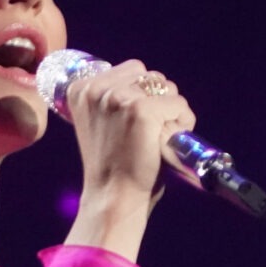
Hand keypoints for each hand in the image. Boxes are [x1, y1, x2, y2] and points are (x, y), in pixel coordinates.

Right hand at [63, 58, 194, 205]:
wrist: (113, 197)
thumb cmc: (113, 166)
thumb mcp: (100, 123)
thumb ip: (111, 100)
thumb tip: (149, 80)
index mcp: (81, 89)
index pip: (132, 70)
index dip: (143, 94)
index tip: (135, 123)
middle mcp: (97, 89)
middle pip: (150, 76)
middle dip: (159, 100)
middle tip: (151, 132)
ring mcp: (119, 98)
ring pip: (167, 88)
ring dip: (172, 111)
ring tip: (159, 138)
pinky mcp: (141, 110)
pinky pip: (179, 105)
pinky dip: (184, 122)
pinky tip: (169, 142)